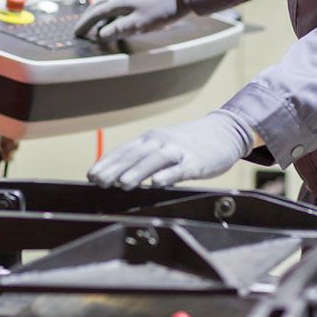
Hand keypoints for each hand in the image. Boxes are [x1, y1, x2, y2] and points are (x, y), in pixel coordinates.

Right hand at [74, 0, 179, 42]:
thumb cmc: (162, 9)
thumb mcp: (139, 23)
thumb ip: (118, 30)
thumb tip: (100, 36)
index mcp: (120, 2)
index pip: (96, 13)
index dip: (85, 24)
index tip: (76, 33)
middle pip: (100, 7)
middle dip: (89, 18)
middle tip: (83, 28)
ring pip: (110, 8)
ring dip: (101, 18)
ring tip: (98, 29)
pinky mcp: (141, 2)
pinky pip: (120, 10)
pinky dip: (113, 17)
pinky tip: (118, 24)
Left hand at [88, 111, 253, 187]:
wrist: (225, 132)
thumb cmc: (190, 143)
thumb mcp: (164, 145)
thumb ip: (145, 158)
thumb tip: (119, 174)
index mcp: (151, 139)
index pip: (124, 151)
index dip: (107, 163)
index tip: (91, 175)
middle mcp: (161, 142)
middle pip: (135, 155)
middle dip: (115, 169)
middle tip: (98, 181)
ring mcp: (179, 151)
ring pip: (154, 161)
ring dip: (137, 172)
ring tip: (122, 184)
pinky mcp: (196, 162)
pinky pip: (180, 169)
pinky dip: (168, 175)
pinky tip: (157, 183)